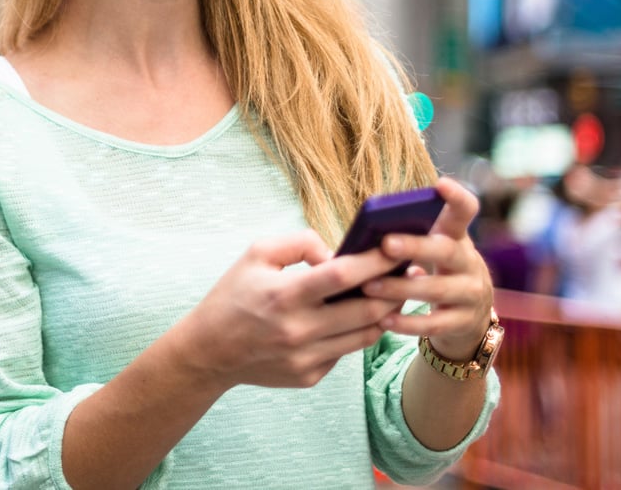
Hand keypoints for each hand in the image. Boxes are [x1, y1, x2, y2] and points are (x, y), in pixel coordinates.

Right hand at [172, 229, 406, 390]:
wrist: (209, 351)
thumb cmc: (234, 294)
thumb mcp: (257, 253)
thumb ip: (300, 243)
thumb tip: (337, 253)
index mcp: (284, 294)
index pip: (342, 275)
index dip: (375, 260)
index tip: (397, 247)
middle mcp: (298, 330)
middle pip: (365, 310)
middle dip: (393, 288)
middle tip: (411, 271)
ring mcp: (306, 358)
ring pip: (365, 335)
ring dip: (385, 313)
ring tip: (395, 292)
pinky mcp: (310, 376)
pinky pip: (346, 351)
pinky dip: (358, 332)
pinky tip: (361, 316)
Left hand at [361, 176, 494, 361]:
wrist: (469, 318)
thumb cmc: (437, 272)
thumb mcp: (433, 251)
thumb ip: (411, 237)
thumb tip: (369, 231)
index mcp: (458, 237)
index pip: (466, 210)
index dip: (457, 197)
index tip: (441, 184)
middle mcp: (470, 262)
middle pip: (446, 250)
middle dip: (416, 246)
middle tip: (386, 243)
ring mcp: (471, 294)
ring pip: (436, 290)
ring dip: (400, 288)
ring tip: (369, 286)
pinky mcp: (464, 323)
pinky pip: (435, 325)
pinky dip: (408, 323)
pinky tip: (383, 320)